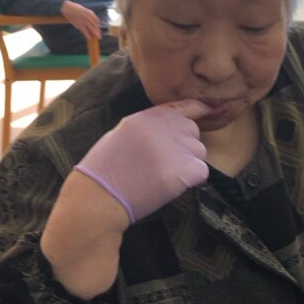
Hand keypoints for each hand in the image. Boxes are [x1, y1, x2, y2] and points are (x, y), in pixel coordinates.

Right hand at [61, 0, 101, 39]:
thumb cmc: (75, 9)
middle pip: (95, 25)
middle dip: (98, 31)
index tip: (99, 28)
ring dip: (95, 34)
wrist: (67, 8)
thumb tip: (92, 20)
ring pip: (92, 29)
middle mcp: (88, 17)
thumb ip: (88, 14)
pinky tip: (90, 38)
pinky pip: (85, 31)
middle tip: (100, 36)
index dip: (98, 25)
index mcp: (89, 13)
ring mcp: (84, 21)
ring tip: (98, 37)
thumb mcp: (83, 10)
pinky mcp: (79, 24)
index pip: (96, 20)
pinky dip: (88, 35)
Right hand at [74, 100, 211, 222]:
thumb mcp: (122, 135)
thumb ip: (148, 128)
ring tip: (164, 176)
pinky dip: (192, 180)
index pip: (184, 106)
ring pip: (200, 152)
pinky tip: (173, 186)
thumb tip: (171, 130)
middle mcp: (164, 127)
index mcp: (147, 117)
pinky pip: (202, 171)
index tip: (205, 113)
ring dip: (189, 164)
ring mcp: (174, 148)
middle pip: (193, 132)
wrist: (98, 197)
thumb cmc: (104, 172)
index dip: (197, 111)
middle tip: (165, 164)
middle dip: (185, 146)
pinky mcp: (182, 171)